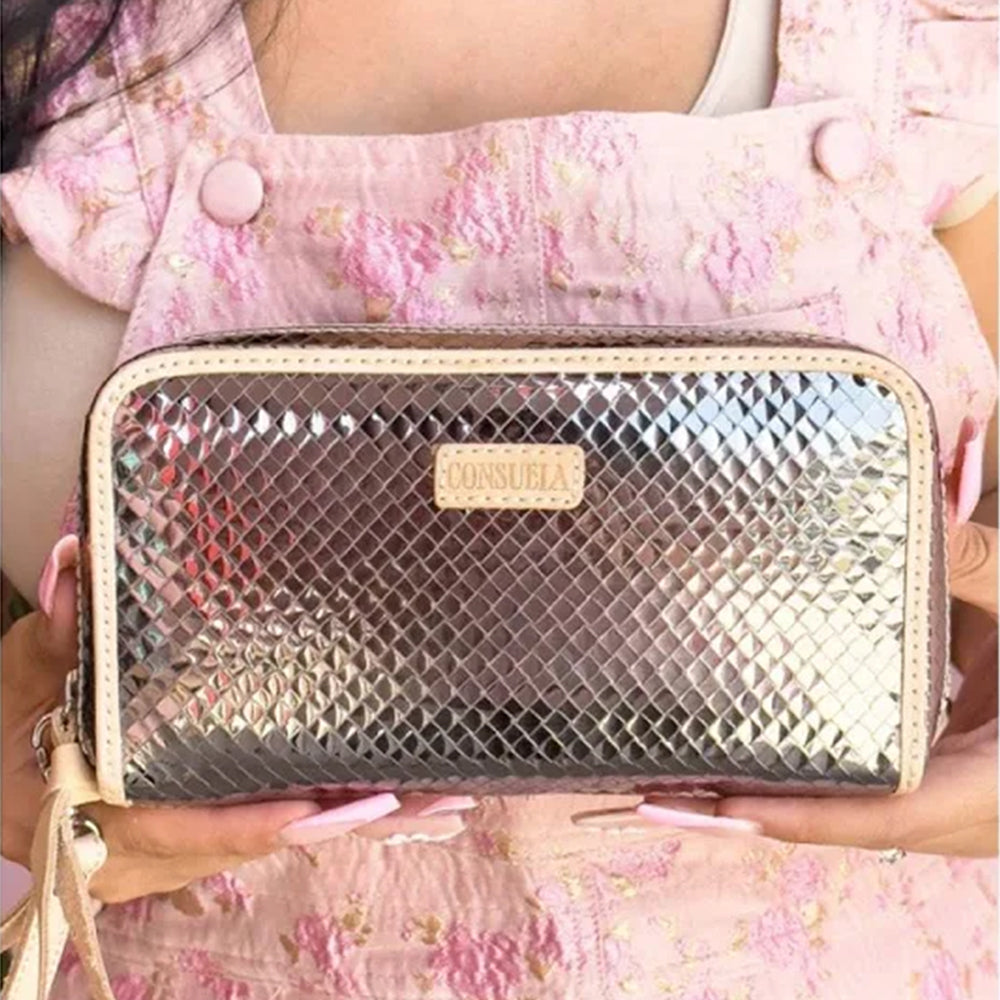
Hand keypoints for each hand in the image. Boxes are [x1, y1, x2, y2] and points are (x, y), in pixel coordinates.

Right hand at [1, 538, 474, 903]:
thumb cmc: (6, 725)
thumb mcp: (20, 673)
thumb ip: (57, 629)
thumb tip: (83, 558)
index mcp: (85, 815)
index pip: (174, 825)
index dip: (245, 822)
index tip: (317, 804)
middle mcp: (130, 857)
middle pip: (240, 844)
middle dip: (324, 822)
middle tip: (409, 792)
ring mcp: (162, 862)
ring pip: (256, 846)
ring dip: (333, 822)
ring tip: (420, 795)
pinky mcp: (184, 850)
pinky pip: (253, 836)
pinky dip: (311, 816)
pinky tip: (376, 795)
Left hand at [573, 517, 997, 857]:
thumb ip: (980, 565)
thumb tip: (922, 509)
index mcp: (992, 785)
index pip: (881, 810)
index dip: (798, 814)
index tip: (720, 806)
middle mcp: (967, 814)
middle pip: (841, 823)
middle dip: (754, 812)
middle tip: (662, 790)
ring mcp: (952, 806)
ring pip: (847, 815)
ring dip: (767, 800)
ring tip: (681, 779)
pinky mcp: (942, 785)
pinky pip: (863, 791)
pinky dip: (805, 781)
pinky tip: (750, 756)